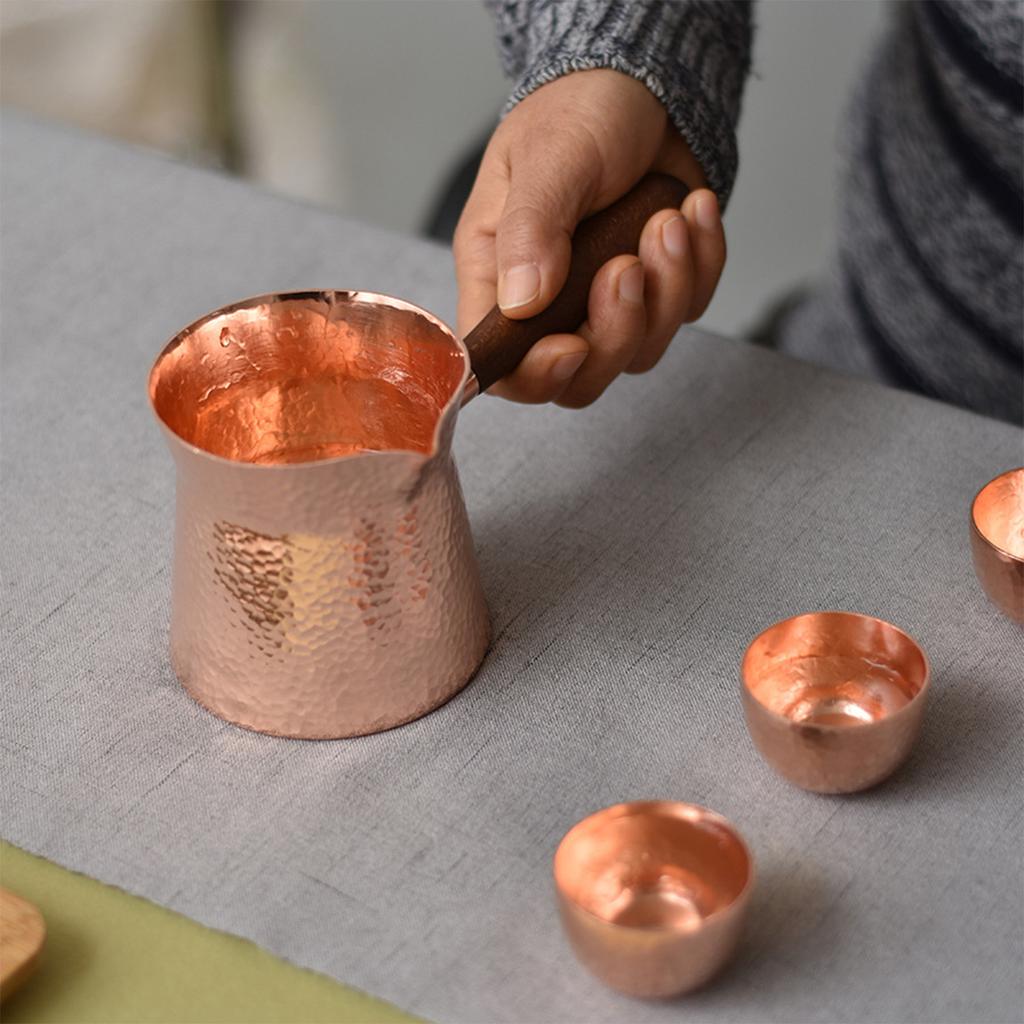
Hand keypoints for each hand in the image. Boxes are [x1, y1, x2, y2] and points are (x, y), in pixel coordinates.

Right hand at [454, 69, 725, 406]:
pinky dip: (700, 265)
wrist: (647, 83)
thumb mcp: (548, 159)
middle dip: (615, 333)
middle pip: (580, 379)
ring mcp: (608, 302)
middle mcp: (551, 303)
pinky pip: (688, 310)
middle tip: (627, 264)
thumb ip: (531, 230)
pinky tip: (691, 211)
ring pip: (639, 352)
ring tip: (667, 222)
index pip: (503, 364)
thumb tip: (521, 305)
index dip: (536, 376)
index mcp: (500, 277)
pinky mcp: (660, 289)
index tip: (571, 345)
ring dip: (665, 290)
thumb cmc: (579, 112)